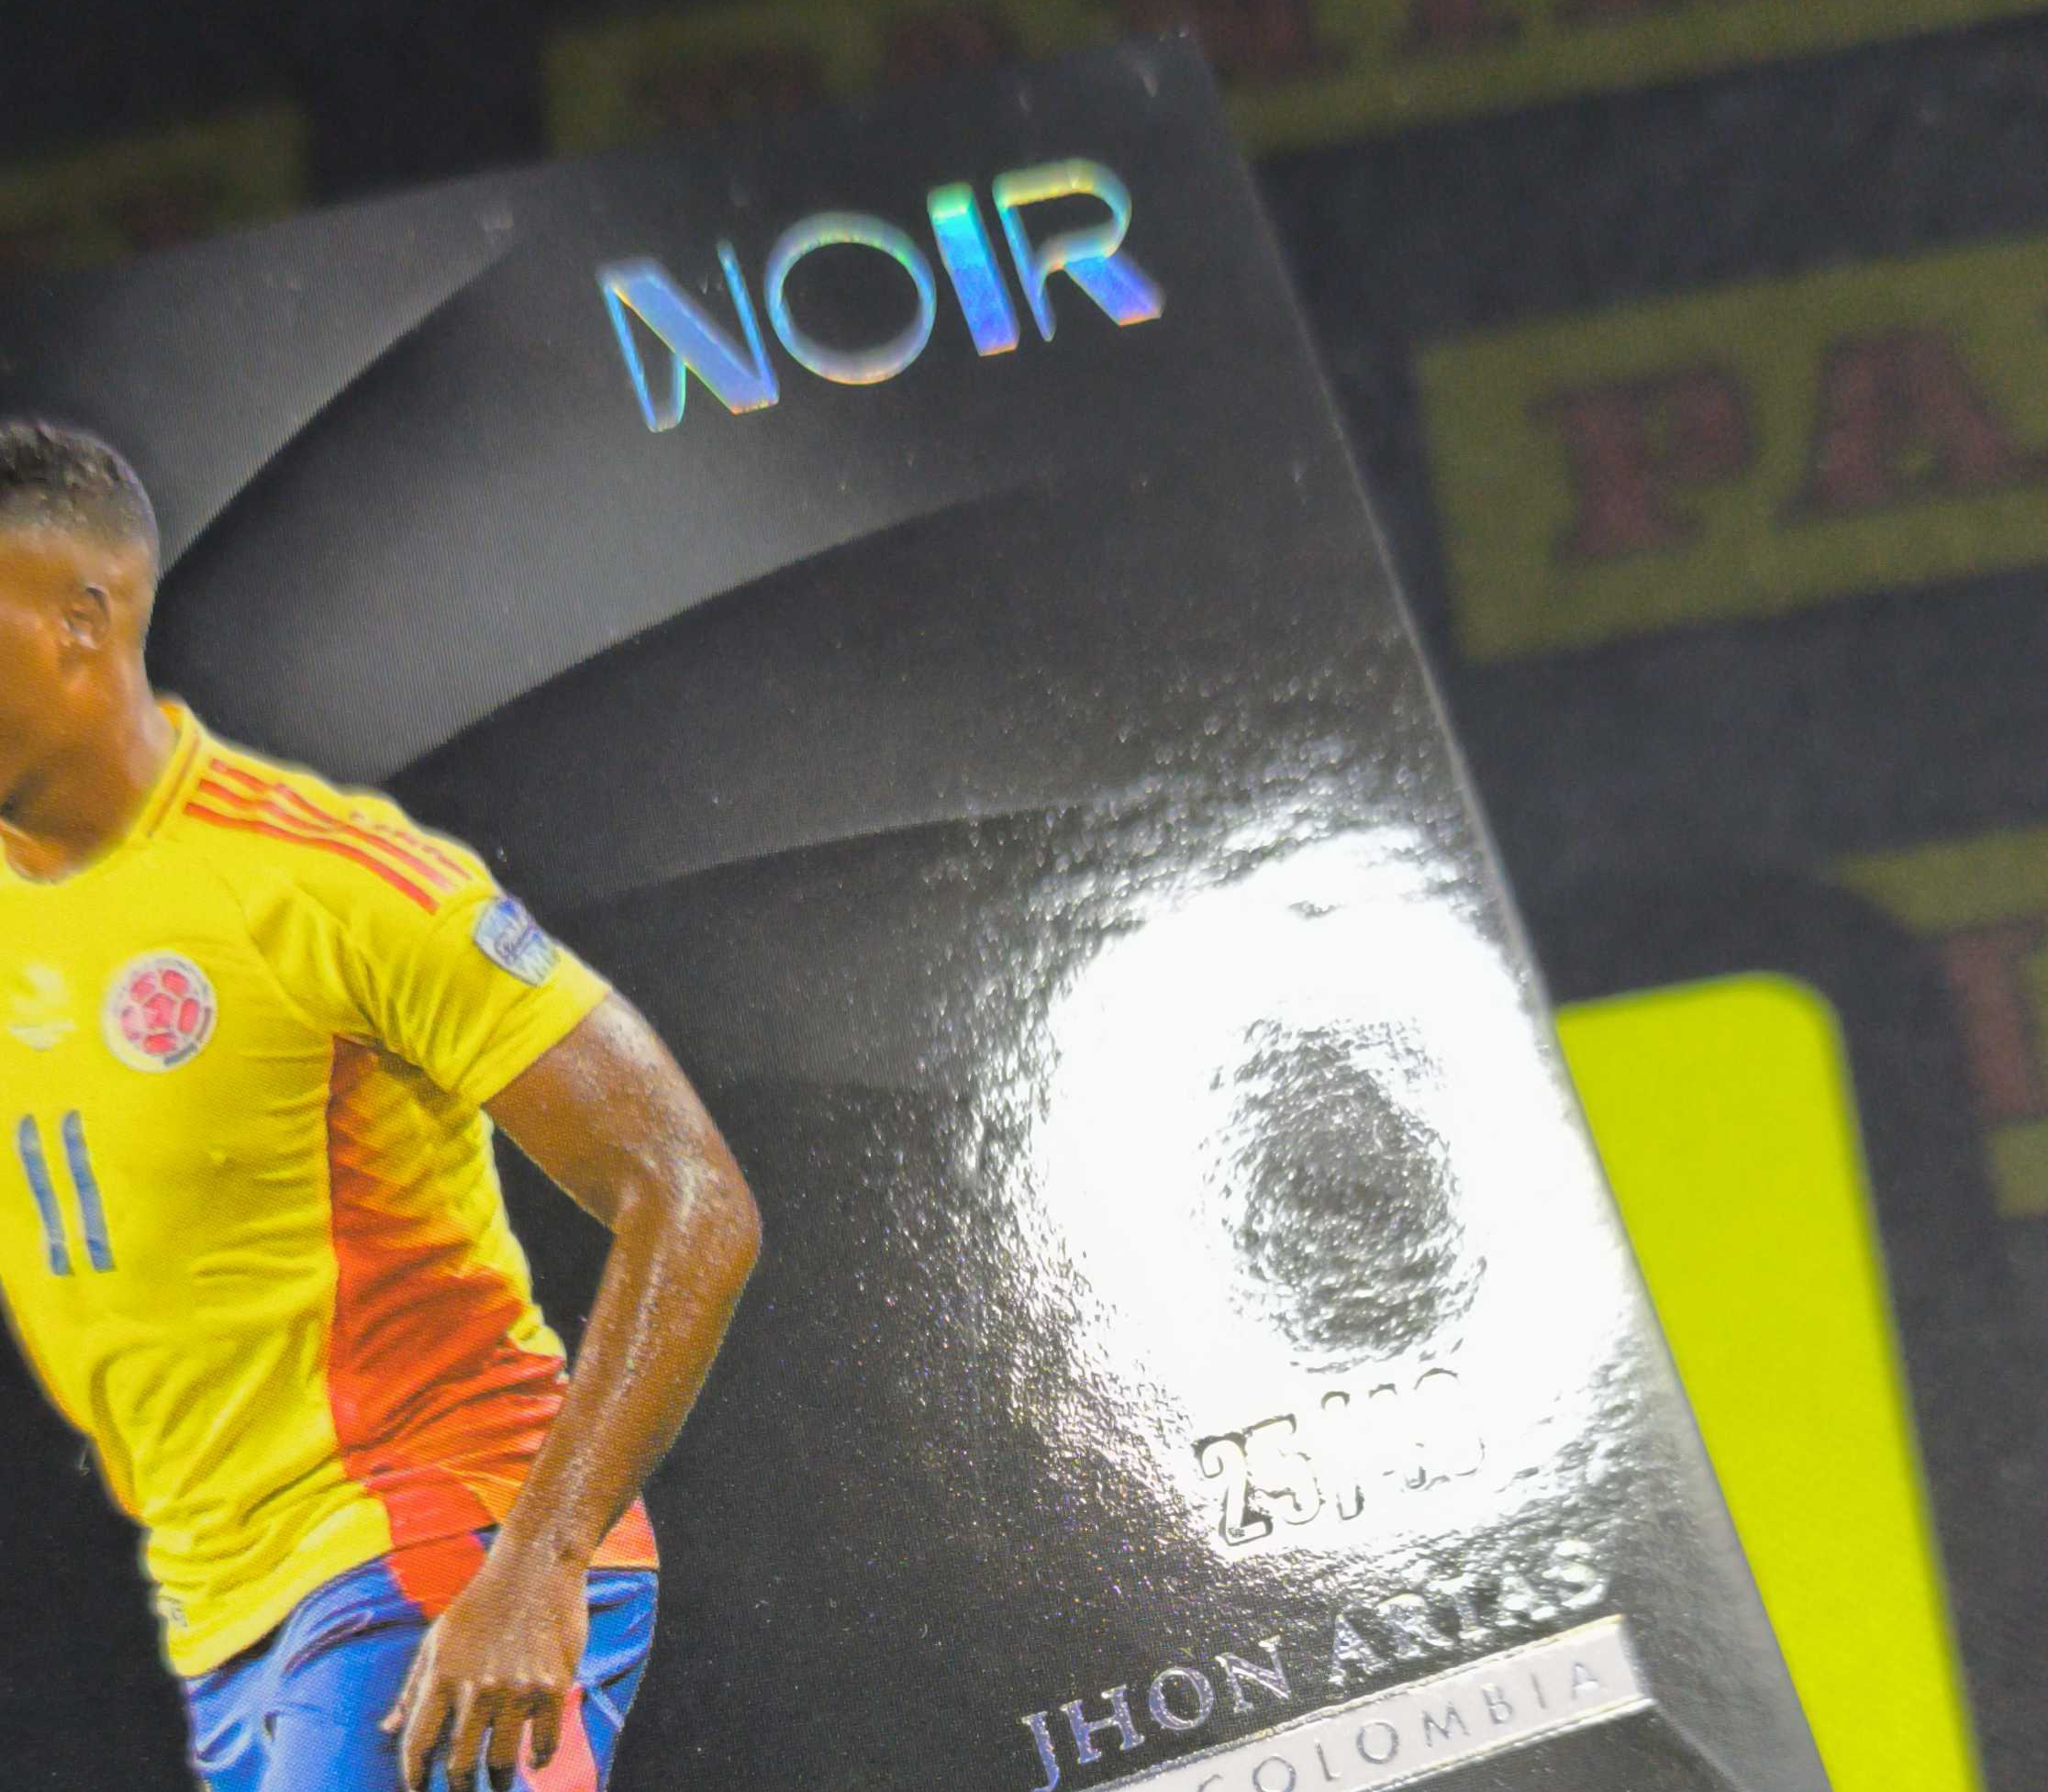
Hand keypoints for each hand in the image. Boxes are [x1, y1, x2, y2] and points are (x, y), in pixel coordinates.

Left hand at [382, 1543, 589, 1791]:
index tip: (416, 1790)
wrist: (536, 1565)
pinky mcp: (553, 1684)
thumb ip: (413, 1687)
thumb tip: (386, 1729)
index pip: (418, 1743)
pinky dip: (539, 1758)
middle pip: (459, 1764)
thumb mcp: (437, 1638)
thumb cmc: (481, 1603)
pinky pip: (544, 1740)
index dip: (413, 1776)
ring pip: (501, 1760)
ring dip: (498, 1782)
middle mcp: (478, 1686)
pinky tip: (534, 1761)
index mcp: (443, 1674)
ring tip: (498, 1786)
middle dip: (458, 1789)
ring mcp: (517, 1687)